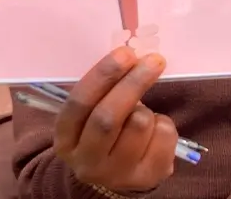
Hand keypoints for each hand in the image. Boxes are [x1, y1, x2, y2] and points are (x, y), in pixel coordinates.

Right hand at [55, 47, 177, 192]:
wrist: (115, 177)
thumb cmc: (103, 132)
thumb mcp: (91, 114)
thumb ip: (104, 90)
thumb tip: (132, 56)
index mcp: (66, 138)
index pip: (79, 103)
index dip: (103, 75)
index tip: (126, 52)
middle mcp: (86, 161)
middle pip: (109, 117)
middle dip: (133, 83)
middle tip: (154, 60)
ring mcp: (116, 173)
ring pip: (140, 124)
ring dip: (148, 110)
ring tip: (142, 114)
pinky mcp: (147, 178)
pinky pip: (164, 136)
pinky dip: (164, 124)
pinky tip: (154, 132)